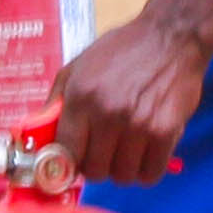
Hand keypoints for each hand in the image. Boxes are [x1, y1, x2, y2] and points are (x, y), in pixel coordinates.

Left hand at [49, 1, 212, 185]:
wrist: (171, 36)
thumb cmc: (123, 50)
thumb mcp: (79, 66)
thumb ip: (57, 101)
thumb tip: (41, 137)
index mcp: (81, 97)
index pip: (65, 153)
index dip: (68, 164)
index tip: (74, 163)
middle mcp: (107, 113)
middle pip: (95, 171)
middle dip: (97, 166)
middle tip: (104, 152)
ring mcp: (138, 125)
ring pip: (123, 176)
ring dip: (124, 169)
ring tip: (127, 149)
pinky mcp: (165, 132)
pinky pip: (151, 173)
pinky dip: (147, 170)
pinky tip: (146, 153)